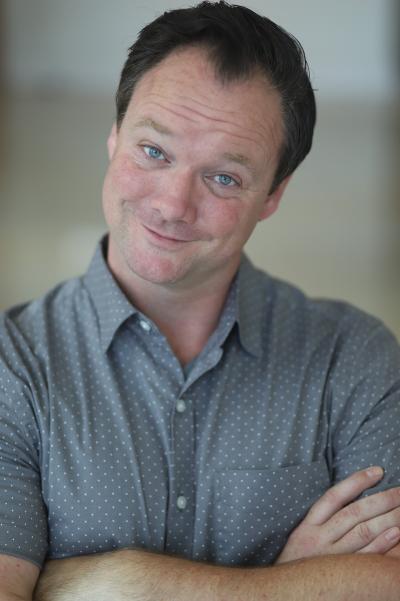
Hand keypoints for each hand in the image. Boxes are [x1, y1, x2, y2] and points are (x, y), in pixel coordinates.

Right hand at [276, 466, 399, 563]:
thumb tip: (351, 498)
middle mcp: (319, 538)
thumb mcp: (301, 534)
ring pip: (363, 532)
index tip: (378, 471)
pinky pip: (366, 558)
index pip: (334, 496)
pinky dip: (382, 544)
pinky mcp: (342, 575)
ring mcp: (332, 557)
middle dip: (380, 500)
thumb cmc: (298, 560)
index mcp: (309, 525)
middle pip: (354, 513)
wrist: (286, 592)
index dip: (356, 482)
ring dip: (387, 519)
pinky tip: (396, 533)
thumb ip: (322, 518)